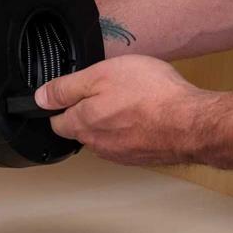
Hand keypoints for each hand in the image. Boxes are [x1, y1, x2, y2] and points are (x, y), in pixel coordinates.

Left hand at [34, 55, 209, 165]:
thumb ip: (66, 88)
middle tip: (106, 90)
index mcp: (82, 125)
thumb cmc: (151, 95)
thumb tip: (40, 97)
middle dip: (87, 110)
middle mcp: (98, 145)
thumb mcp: (100, 76)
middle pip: (80, 128)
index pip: (55, 121)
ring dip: (111, 120)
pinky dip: (131, 128)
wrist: (191, 123)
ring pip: (104, 135)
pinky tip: (145, 113)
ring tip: (129, 99)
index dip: (59, 104)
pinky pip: (127, 141)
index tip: (69, 93)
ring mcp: (120, 154)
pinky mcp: (141, 156)